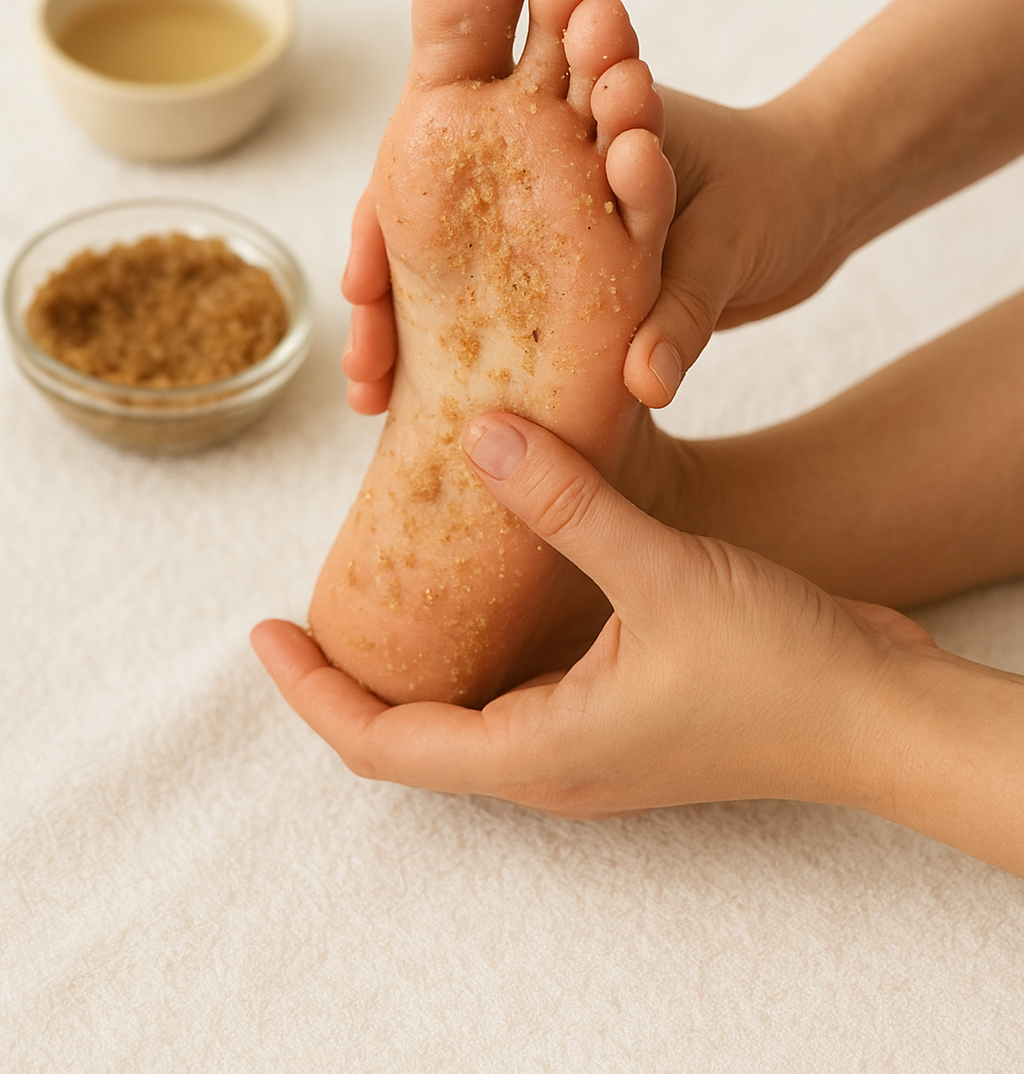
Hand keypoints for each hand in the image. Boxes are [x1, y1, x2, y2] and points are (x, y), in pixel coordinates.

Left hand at [252, 413, 930, 817]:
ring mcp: (590, 745)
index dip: (311, 691)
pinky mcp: (624, 715)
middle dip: (350, 679)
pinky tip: (489, 576)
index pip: (382, 743)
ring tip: (383, 582)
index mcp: (540, 754)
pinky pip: (521, 691)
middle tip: (313, 603)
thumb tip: (478, 436)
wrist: (881, 712)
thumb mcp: (659, 571)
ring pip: (467, 714)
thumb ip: (564, 502)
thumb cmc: (780, 669)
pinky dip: (482, 643)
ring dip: (415, 661)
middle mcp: (552, 764)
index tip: (264, 631)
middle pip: (411, 737)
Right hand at [340, 84, 846, 413]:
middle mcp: (535, 169)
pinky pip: (498, 311)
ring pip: (452, 272)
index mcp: (558, 124)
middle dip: (384, 286)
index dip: (388, 216)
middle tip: (364, 371)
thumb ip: (685, 307)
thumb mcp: (729, 244)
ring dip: (411, 327)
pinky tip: (428, 402)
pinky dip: (463, 352)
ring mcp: (545, 223)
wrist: (822, 200)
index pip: (439, 158)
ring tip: (377, 401)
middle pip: (427, 220)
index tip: (360, 283)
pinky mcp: (565, 273)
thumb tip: (644, 385)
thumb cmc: (779, 191)